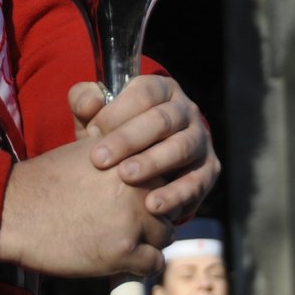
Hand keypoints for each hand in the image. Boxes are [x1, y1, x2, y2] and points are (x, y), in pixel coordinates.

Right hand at [0, 136, 172, 277]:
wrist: (13, 212)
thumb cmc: (44, 181)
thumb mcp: (86, 150)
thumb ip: (119, 151)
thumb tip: (142, 156)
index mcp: (130, 156)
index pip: (166, 172)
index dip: (155, 186)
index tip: (144, 197)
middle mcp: (138, 185)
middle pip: (170, 203)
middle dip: (154, 213)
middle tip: (133, 222)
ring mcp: (132, 219)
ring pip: (165, 234)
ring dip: (149, 239)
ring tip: (126, 240)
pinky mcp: (124, 251)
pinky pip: (154, 262)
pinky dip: (142, 265)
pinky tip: (124, 260)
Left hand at [68, 74, 219, 223]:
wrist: (144, 167)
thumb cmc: (114, 135)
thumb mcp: (97, 116)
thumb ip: (85, 103)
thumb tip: (89, 103)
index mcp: (161, 89)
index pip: (144, 93)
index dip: (118, 111)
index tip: (92, 131)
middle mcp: (186, 110)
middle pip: (162, 120)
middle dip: (129, 139)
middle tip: (100, 160)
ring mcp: (200, 139)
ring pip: (181, 148)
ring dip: (153, 163)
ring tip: (125, 178)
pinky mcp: (209, 169)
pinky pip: (197, 181)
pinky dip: (175, 194)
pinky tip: (152, 205)